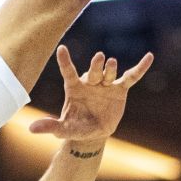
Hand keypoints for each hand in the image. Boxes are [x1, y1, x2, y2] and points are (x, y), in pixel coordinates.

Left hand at [30, 45, 153, 149]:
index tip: (61, 48)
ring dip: (110, 69)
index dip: (65, 61)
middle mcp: (89, 82)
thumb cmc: (76, 127)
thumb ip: (50, 127)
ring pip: (109, 73)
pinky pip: (131, 77)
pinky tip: (149, 57)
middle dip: (96, 66)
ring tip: (111, 63)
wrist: (93, 132)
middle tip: (99, 58)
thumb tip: (31, 129)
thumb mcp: (64, 129)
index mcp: (74, 87)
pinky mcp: (120, 89)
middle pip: (93, 71)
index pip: (68, 72)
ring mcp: (105, 84)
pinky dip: (140, 68)